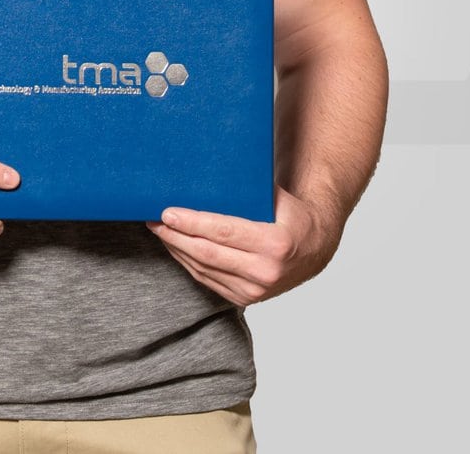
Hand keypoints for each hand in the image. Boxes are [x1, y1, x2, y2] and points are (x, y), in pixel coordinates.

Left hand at [146, 186, 341, 306]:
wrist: (315, 249)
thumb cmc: (293, 216)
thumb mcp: (278, 197)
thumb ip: (248, 188)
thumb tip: (207, 169)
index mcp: (275, 244)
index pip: (223, 232)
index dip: (192, 222)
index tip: (167, 212)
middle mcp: (266, 272)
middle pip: (208, 252)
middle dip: (176, 235)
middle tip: (154, 219)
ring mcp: (255, 290)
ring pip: (204, 269)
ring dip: (177, 249)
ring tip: (159, 230)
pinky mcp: (246, 299)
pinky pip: (208, 280)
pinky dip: (188, 263)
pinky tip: (176, 247)